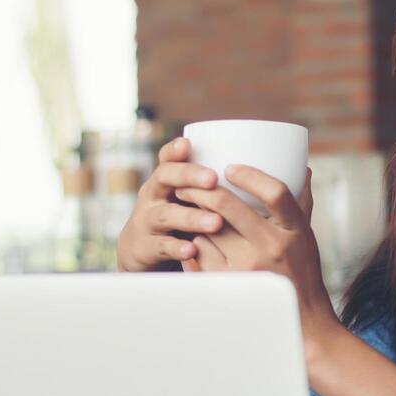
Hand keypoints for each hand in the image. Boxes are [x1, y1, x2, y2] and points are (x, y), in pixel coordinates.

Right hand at [115, 137, 226, 272]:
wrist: (142, 250)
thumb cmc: (176, 217)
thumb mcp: (186, 196)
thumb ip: (208, 183)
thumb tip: (253, 171)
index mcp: (164, 180)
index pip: (166, 159)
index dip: (174, 151)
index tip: (188, 144)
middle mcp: (152, 195)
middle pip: (164, 178)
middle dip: (188, 175)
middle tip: (213, 179)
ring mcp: (147, 221)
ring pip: (166, 214)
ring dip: (191, 217)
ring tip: (216, 222)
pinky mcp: (146, 247)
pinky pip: (161, 246)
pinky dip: (177, 248)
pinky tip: (192, 251)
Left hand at [175, 164, 344, 359]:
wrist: (303, 322)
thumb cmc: (303, 274)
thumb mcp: (307, 237)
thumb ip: (302, 203)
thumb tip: (304, 169)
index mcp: (294, 230)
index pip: (274, 192)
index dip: (250, 175)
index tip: (231, 168)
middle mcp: (272, 247)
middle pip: (228, 205)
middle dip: (201, 188)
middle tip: (188, 182)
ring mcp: (248, 267)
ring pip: (207, 228)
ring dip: (192, 213)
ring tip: (184, 205)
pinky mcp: (229, 283)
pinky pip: (200, 253)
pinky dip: (193, 241)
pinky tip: (190, 236)